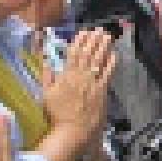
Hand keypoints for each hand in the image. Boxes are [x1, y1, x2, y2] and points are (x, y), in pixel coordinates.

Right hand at [41, 27, 114, 151]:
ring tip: (107, 36)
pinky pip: (108, 74)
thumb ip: (47, 77)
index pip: (73, 53)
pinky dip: (112, 63)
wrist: (72, 130)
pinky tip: (115, 54)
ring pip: (98, 61)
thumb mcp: (46, 94)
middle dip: (93, 40)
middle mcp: (80, 76)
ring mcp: (92, 83)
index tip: (84, 31)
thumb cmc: (57, 115)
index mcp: (66, 75)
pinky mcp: (102, 91)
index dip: (79, 41)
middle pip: (88, 54)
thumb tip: (46, 62)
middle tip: (99, 29)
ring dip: (103, 47)